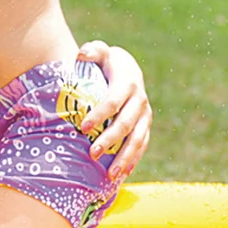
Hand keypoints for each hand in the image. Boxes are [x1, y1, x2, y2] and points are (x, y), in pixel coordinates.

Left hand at [76, 40, 151, 180]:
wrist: (127, 68)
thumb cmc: (107, 62)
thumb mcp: (100, 51)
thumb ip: (91, 51)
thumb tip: (81, 55)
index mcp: (127, 82)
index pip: (113, 101)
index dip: (99, 114)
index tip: (82, 127)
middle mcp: (139, 100)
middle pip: (126, 123)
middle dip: (110, 140)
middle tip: (92, 154)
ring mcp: (145, 115)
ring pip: (138, 139)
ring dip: (125, 157)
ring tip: (110, 175)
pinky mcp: (145, 126)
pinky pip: (142, 145)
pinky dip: (133, 160)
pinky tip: (121, 176)